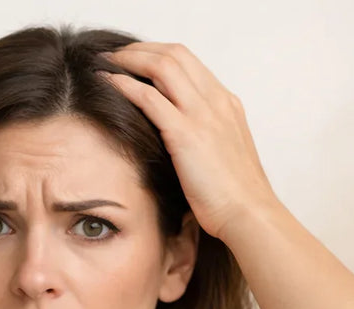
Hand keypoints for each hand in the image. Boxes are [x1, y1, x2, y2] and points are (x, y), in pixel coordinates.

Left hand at [96, 42, 280, 239]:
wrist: (248, 214)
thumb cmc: (233, 195)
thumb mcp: (221, 155)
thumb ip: (203, 137)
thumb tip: (176, 140)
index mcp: (226, 104)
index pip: (189, 62)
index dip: (158, 54)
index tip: (134, 60)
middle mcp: (216, 101)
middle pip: (174, 55)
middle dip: (140, 50)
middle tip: (113, 55)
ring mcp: (203, 115)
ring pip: (163, 66)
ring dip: (130, 59)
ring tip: (105, 62)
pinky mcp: (186, 134)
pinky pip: (150, 98)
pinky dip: (126, 84)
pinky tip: (108, 82)